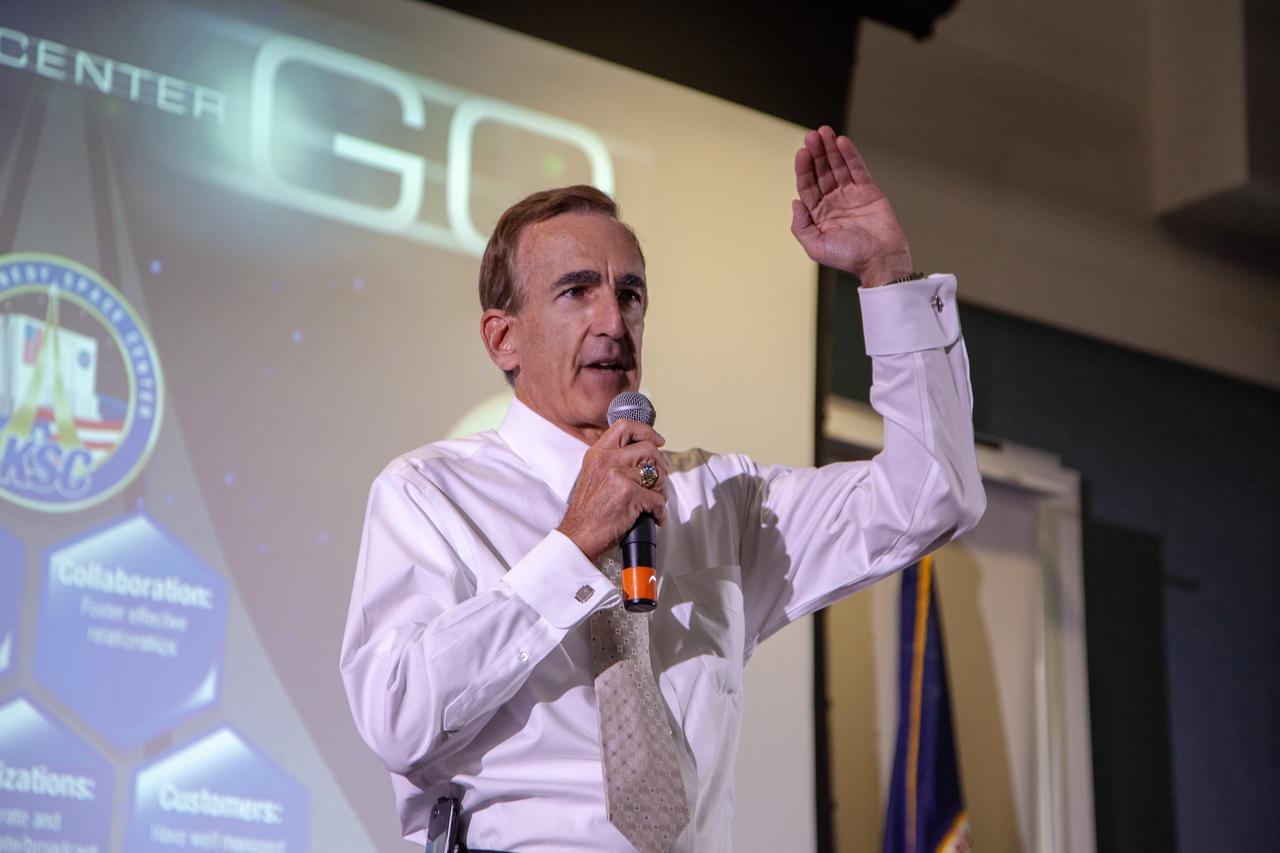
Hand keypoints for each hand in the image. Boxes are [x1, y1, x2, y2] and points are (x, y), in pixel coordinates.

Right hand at [557, 419, 669, 561]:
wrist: (577, 536)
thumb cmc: (587, 513)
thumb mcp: (593, 476)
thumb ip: (612, 462)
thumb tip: (641, 459)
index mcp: (598, 453)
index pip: (625, 427)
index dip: (646, 431)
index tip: (658, 440)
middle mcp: (607, 460)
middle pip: (648, 450)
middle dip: (660, 466)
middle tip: (660, 481)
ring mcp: (619, 476)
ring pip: (657, 474)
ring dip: (662, 490)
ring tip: (657, 501)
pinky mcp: (629, 494)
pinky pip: (658, 500)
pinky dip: (661, 512)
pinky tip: (656, 518)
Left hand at [790, 126, 913, 286]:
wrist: (880, 260)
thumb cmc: (849, 258)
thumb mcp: (816, 247)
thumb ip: (801, 226)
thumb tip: (795, 201)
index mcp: (818, 214)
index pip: (807, 186)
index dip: (804, 168)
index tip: (801, 152)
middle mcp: (832, 202)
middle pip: (821, 172)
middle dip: (816, 153)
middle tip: (812, 135)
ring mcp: (850, 195)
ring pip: (838, 167)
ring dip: (830, 149)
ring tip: (824, 131)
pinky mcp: (869, 191)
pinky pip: (858, 169)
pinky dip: (850, 155)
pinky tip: (842, 142)